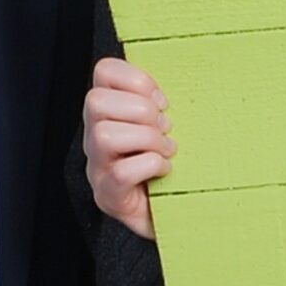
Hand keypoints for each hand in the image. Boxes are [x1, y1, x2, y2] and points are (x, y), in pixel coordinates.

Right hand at [83, 58, 172, 240]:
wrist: (177, 214)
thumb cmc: (174, 165)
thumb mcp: (168, 124)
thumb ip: (165, 100)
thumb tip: (191, 76)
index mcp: (108, 112)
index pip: (103, 71)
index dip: (136, 79)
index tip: (161, 101)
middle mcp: (94, 137)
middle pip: (96, 101)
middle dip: (139, 111)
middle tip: (164, 128)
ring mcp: (97, 168)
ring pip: (104, 135)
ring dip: (145, 139)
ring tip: (166, 150)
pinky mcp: (109, 196)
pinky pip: (122, 172)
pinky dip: (150, 166)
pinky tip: (165, 170)